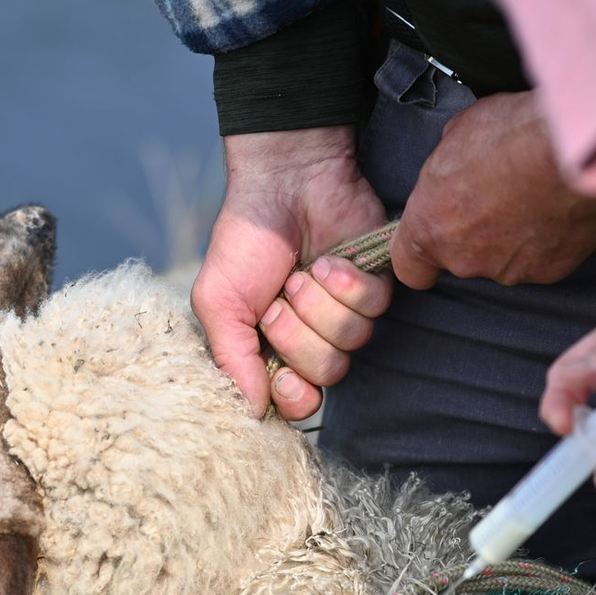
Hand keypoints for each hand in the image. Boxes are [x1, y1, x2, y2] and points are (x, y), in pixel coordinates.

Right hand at [191, 128, 391, 419]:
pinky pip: (375, 308)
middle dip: (299, 335)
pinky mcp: (376, 286)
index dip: (294, 397)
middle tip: (280, 300)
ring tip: (302, 273)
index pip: (298, 403)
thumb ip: (231, 360)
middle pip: (327, 375)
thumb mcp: (218, 303)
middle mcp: (314, 338)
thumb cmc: (245, 241)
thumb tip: (252, 412)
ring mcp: (347, 313)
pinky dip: (348, 283)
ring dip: (320, 303)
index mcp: (274, 350)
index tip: (280, 375)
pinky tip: (329, 261)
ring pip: (352, 341)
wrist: (282, 182)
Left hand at [391, 91, 595, 289]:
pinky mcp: (548, 272)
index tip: (437, 235)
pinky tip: (557, 207)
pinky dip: (546, 240)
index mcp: (428, 229)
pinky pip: (541, 259)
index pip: (409, 268)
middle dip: (476, 232)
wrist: (572, 148)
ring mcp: (506, 270)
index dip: (422, 255)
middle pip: (461, 258)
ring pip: (502, 259)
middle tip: (499, 194)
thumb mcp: (458, 134)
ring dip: (513, 235)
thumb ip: (447, 165)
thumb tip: (455, 165)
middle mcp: (463, 259)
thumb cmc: (510, 134)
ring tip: (533, 196)